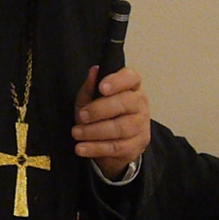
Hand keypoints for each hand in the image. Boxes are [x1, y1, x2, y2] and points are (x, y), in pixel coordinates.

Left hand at [73, 65, 149, 179]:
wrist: (113, 144)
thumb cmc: (102, 115)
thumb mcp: (90, 99)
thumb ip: (91, 86)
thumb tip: (93, 71)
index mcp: (131, 86)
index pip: (131, 77)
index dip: (117, 81)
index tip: (101, 87)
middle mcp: (140, 103)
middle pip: (126, 103)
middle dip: (100, 109)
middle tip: (81, 115)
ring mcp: (141, 125)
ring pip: (120, 127)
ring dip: (94, 131)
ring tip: (77, 133)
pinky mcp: (137, 145)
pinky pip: (116, 147)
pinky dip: (96, 148)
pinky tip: (82, 147)